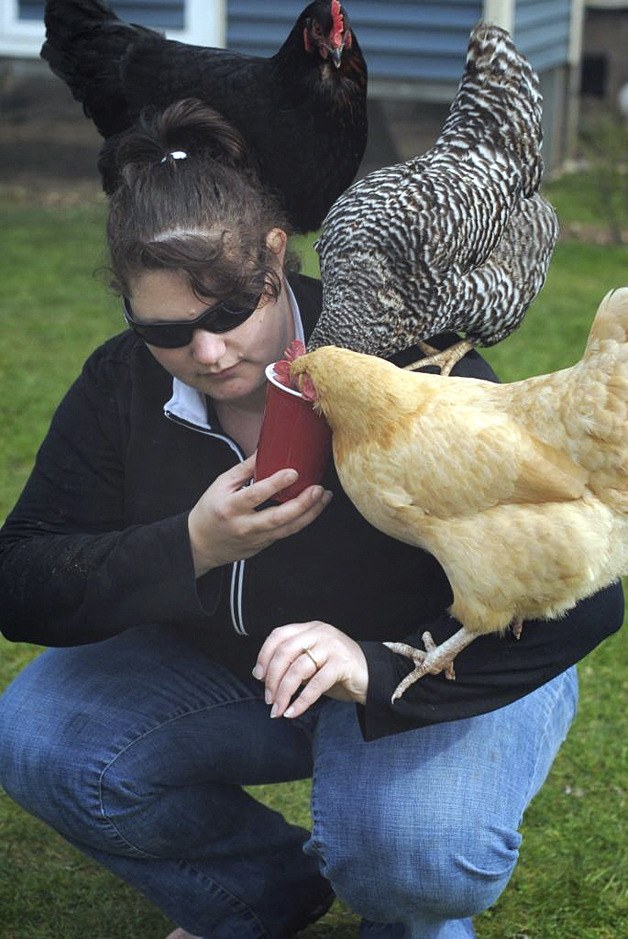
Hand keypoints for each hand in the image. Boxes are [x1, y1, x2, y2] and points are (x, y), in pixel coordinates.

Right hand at [188, 454, 332, 575]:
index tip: (293, 472)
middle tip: (318, 489)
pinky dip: (302, 520)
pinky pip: (286, 533)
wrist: (201, 545)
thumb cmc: (210, 510)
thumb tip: (265, 449)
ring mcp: (255, 539)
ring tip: (324, 497)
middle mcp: (244, 526)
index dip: (275, 484)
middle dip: (302, 504)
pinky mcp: (263, 546)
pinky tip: (313, 508)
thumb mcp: (221, 485)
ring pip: (287, 530)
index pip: (255, 495)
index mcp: (230, 507)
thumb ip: (244, 469)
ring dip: (310, 514)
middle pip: (277, 518)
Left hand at [253, 621, 368, 718]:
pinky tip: (293, 712)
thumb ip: (292, 663)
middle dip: (271, 678)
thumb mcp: (312, 663)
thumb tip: (263, 676)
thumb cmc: (337, 671)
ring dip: (283, 693)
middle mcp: (320, 633)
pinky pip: (315, 685)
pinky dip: (301, 701)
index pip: (279, 635)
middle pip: (284, 652)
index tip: (258, 676)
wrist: (373, 677)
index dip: (264, 655)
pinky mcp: (342, 664)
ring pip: (298, 669)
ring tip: (278, 709)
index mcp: (310, 629)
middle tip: (268, 699)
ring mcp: (332, 646)